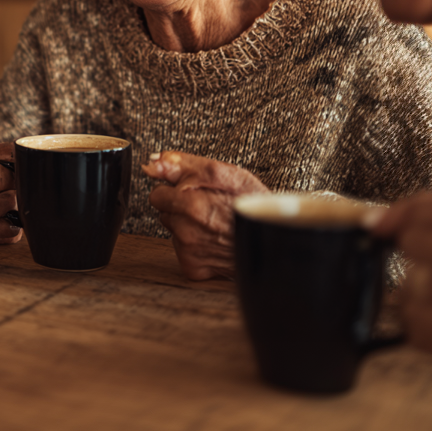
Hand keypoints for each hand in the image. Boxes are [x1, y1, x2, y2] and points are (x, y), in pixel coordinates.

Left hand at [145, 150, 267, 280]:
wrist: (276, 242)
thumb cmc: (255, 207)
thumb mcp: (228, 175)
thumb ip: (186, 165)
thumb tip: (155, 162)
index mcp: (192, 204)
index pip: (158, 192)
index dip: (176, 189)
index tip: (193, 191)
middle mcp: (187, 231)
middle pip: (163, 210)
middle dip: (179, 205)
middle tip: (207, 206)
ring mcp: (188, 251)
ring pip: (172, 229)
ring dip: (186, 223)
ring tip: (214, 222)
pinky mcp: (192, 268)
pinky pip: (180, 249)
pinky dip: (193, 244)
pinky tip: (213, 239)